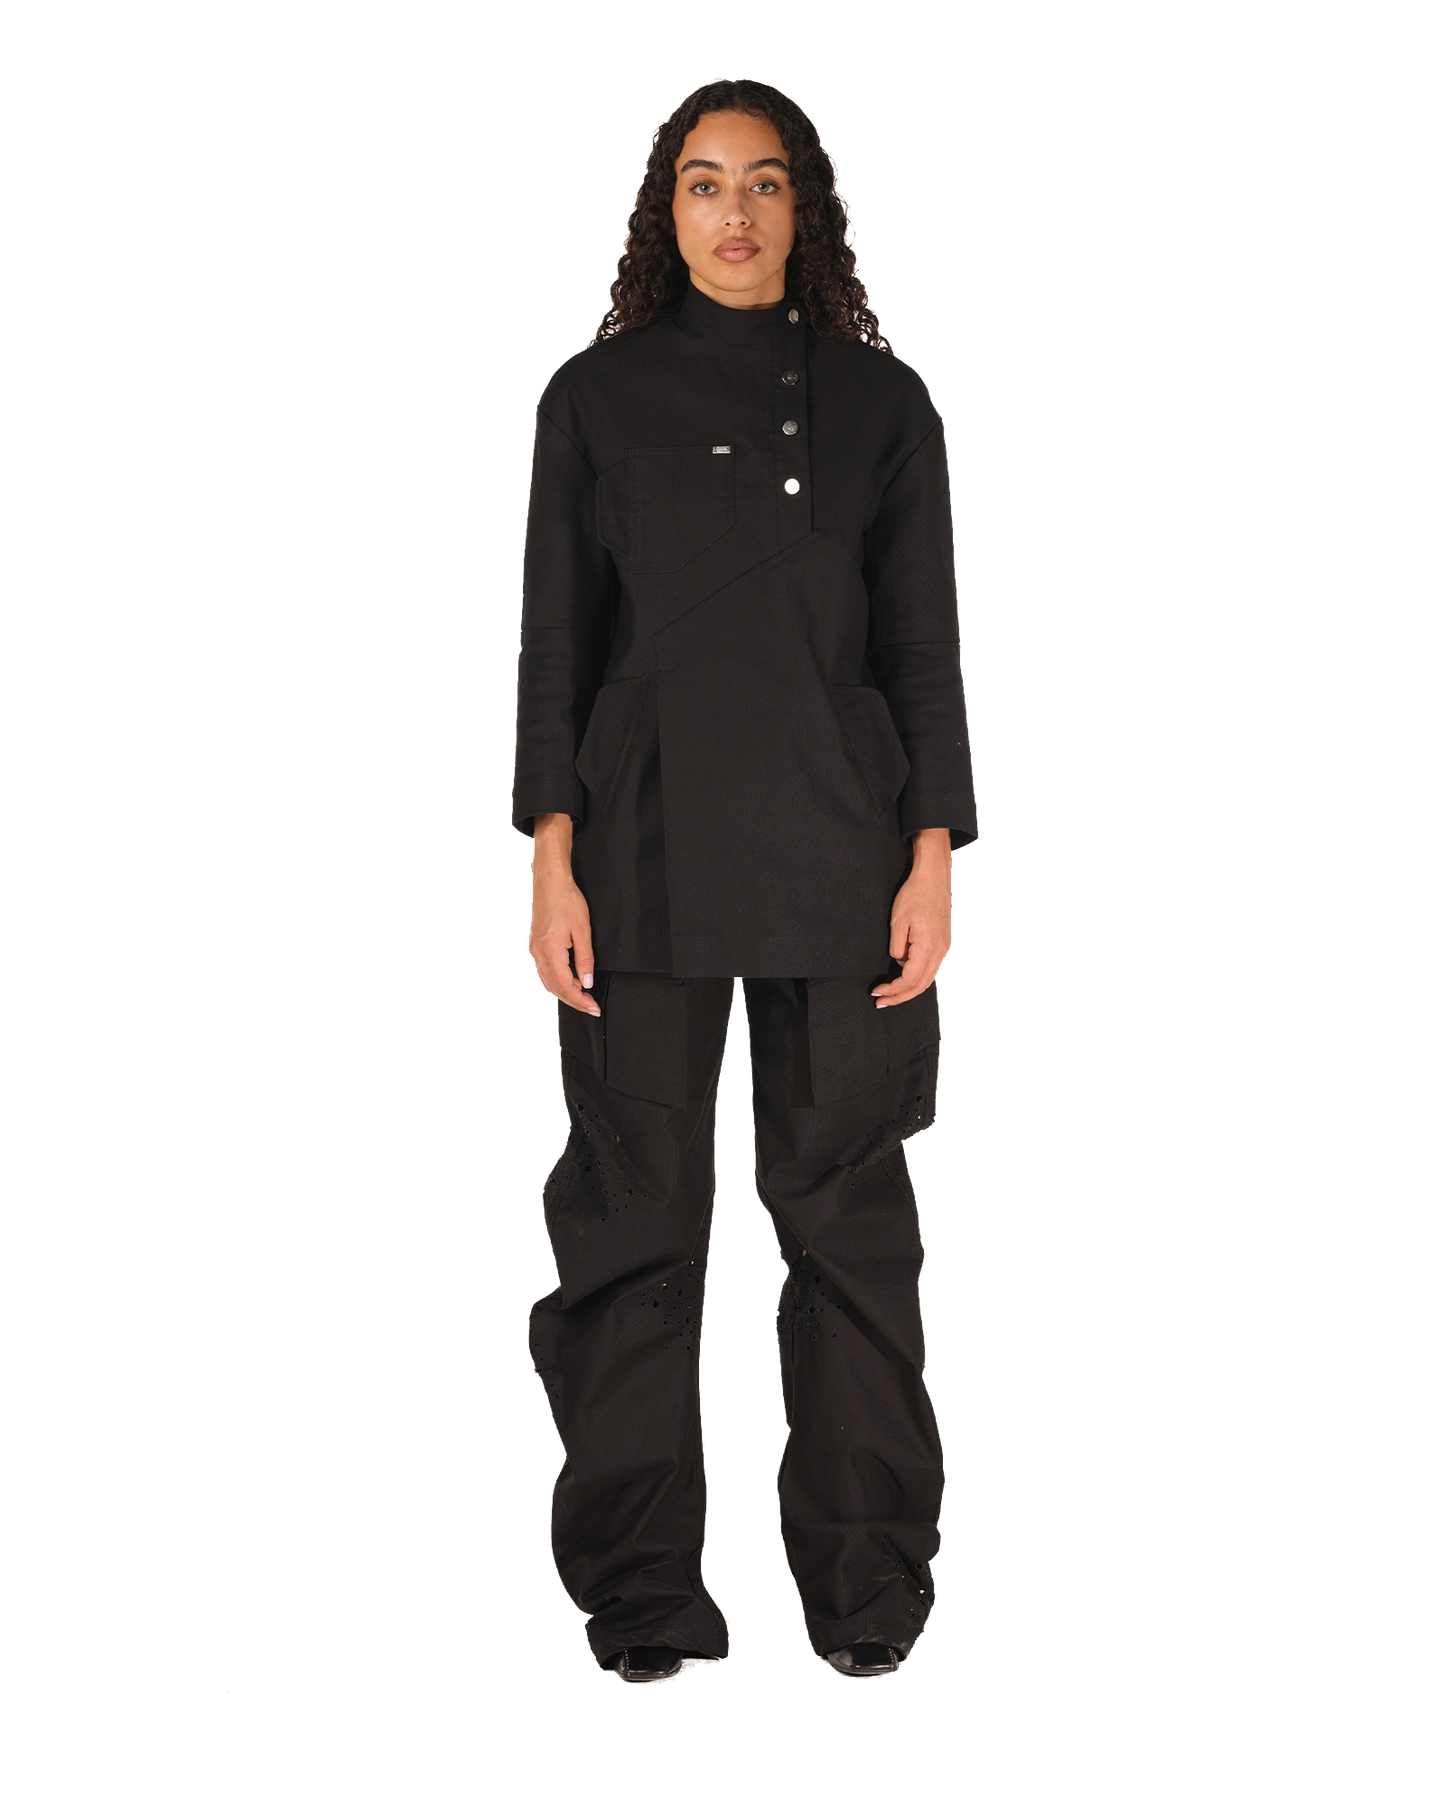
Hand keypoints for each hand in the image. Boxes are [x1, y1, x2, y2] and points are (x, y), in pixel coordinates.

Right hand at [527, 814, 600, 1015]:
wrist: (550, 881)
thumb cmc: (566, 900)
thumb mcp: (583, 930)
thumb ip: (585, 959)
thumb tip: (586, 982)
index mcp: (550, 952)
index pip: (566, 986)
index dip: (581, 1001)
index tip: (594, 1007)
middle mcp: (537, 955)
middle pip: (555, 989)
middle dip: (574, 1001)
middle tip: (591, 1007)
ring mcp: (533, 951)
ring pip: (547, 982)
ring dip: (564, 993)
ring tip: (582, 997)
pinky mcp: (534, 946)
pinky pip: (542, 972)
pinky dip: (555, 982)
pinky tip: (566, 983)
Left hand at [872, 828, 953, 1007]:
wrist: (934, 878)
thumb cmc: (915, 895)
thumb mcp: (897, 922)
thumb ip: (896, 948)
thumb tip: (899, 962)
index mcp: (928, 947)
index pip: (908, 979)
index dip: (892, 990)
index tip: (877, 992)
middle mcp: (940, 951)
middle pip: (920, 985)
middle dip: (900, 996)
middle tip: (882, 1002)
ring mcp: (945, 948)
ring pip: (928, 979)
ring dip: (910, 989)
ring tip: (892, 994)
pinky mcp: (945, 944)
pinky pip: (933, 968)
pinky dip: (919, 977)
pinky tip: (907, 978)